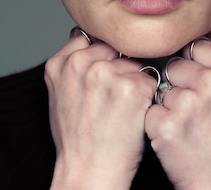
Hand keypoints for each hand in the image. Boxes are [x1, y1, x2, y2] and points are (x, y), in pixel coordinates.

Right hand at [45, 31, 156, 188]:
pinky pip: (151, 80)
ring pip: (135, 63)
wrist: (88, 172)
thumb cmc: (76, 140)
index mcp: (60, 63)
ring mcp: (106, 72)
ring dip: (136, 82)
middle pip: (116, 47)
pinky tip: (134, 116)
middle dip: (121, 66)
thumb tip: (90, 42)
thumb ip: (72, 66)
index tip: (104, 76)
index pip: (91, 38)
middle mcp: (80, 63)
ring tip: (122, 110)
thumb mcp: (59, 96)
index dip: (103, 57)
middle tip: (115, 98)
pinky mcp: (131, 86)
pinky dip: (148, 97)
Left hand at [144, 33, 210, 189]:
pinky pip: (149, 111)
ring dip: (165, 106)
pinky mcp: (167, 124)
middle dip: (175, 86)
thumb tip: (210, 32)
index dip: (190, 65)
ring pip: (159, 88)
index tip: (193, 82)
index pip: (196, 46)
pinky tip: (173, 139)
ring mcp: (188, 103)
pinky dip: (155, 125)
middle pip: (174, 65)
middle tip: (191, 112)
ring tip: (186, 128)